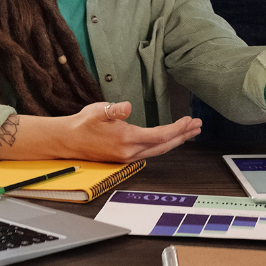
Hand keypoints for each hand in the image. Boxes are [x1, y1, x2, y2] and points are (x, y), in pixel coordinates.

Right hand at [61, 101, 202, 161]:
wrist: (67, 140)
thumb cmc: (83, 123)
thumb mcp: (98, 111)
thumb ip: (114, 110)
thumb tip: (126, 107)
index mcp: (126, 139)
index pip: (159, 135)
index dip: (177, 128)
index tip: (190, 120)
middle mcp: (129, 151)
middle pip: (163, 145)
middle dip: (182, 135)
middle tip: (198, 126)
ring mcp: (127, 157)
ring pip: (158, 150)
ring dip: (175, 140)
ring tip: (190, 131)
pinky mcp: (124, 157)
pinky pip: (150, 151)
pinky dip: (163, 144)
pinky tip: (169, 138)